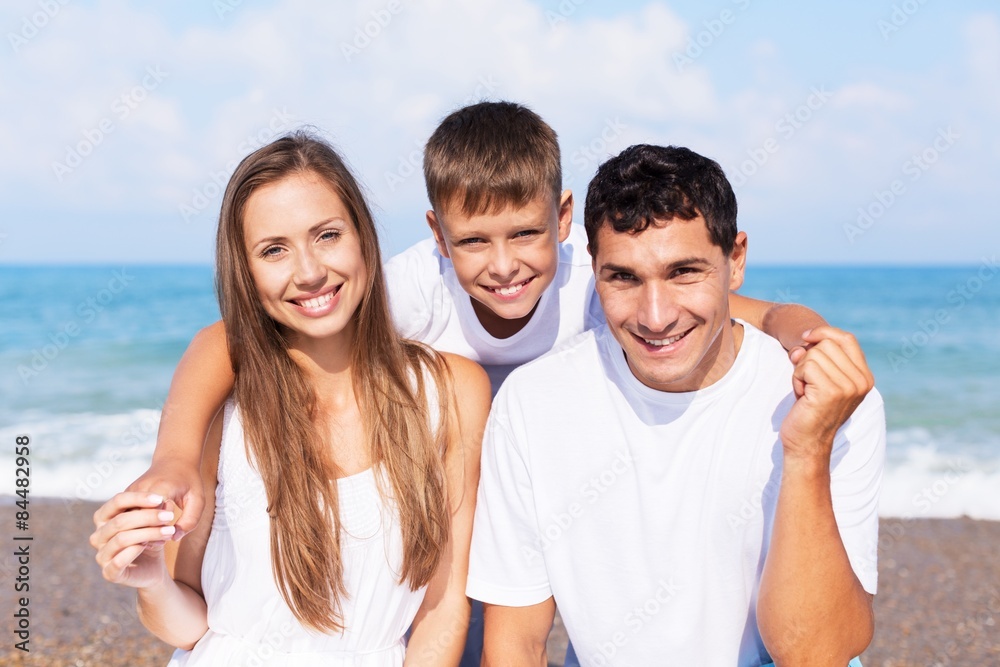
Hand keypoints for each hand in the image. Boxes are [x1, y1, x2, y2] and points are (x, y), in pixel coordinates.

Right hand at [90, 492, 176, 589]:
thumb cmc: (151, 538)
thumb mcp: (156, 521)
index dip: (138, 498)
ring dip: (148, 533)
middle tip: (169, 517)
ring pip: (121, 539)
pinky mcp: (109, 573)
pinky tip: (151, 546)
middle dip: (147, 517)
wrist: (154, 567)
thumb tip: (164, 502)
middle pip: (120, 521)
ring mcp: (101, 555)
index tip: (160, 499)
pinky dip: (135, 551)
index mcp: (104, 518)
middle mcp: (98, 536)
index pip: (117, 501)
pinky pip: (118, 561)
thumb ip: (158, 511)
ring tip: (169, 531)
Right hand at [126, 460, 203, 539]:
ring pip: (126, 520)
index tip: (171, 531)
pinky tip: (150, 530)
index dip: (161, 528)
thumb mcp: (197, 500)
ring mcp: (129, 492)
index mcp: (160, 488)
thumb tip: (173, 538)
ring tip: (158, 536)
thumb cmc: (188, 482)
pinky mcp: (124, 497)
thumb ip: (189, 521)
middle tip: (165, 536)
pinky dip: (135, 527)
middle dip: (149, 533)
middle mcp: (140, 489)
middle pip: (136, 520)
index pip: (154, 516)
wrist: (174, 461)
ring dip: (140, 532)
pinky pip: (123, 516)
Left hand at [780, 326, 873, 464]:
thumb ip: (819, 358)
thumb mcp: (821, 380)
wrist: (807, 443)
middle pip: (827, 343)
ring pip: (814, 354)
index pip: (847, 338)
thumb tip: (803, 343)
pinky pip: (806, 365)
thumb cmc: (811, 410)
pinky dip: (797, 379)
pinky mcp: (831, 391)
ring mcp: (849, 386)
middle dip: (808, 358)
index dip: (824, 332)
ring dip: (800, 371)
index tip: (806, 337)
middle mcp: (861, 381)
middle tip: (807, 382)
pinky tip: (802, 396)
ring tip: (806, 392)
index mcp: (864, 377)